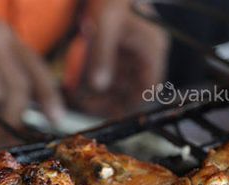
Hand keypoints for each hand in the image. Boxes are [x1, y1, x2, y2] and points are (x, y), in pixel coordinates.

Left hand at [73, 0, 169, 115]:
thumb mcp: (103, 26)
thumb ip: (101, 57)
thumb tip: (98, 86)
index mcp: (152, 49)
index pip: (148, 89)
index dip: (130, 105)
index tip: (107, 113)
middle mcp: (146, 53)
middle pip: (131, 90)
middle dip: (109, 100)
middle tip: (85, 105)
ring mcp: (132, 52)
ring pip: (118, 84)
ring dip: (99, 93)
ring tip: (77, 94)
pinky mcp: (118, 50)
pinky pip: (108, 72)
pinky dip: (94, 79)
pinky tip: (77, 82)